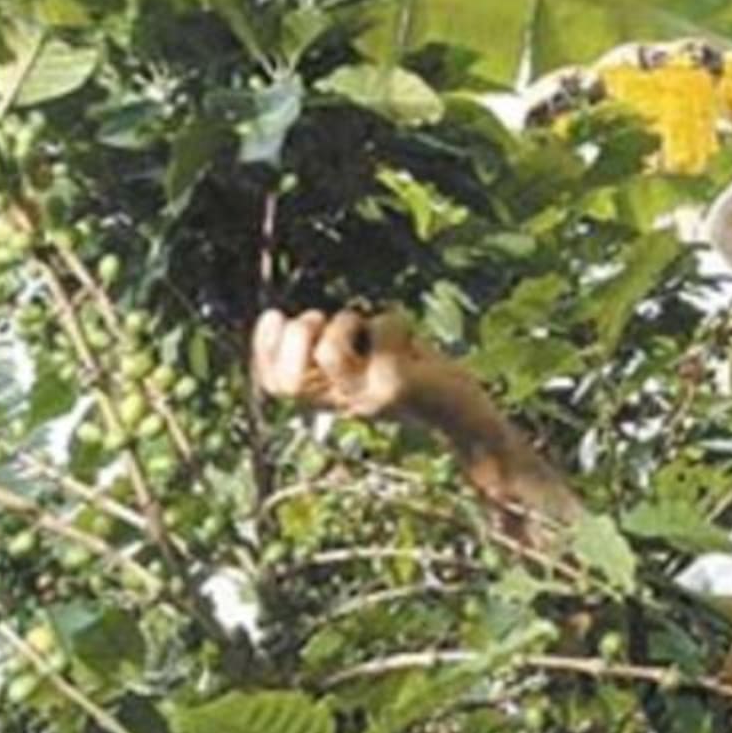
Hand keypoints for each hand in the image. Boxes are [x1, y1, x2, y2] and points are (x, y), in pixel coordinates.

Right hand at [251, 308, 422, 416]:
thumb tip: (306, 319)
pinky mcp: (398, 384)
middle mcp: (346, 402)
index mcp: (334, 397)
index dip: (263, 349)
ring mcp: (370, 395)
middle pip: (290, 378)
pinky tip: (411, 336)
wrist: (467, 417)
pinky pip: (382, 331)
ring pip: (329, 352)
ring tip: (369, 325)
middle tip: (323, 319)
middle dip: (296, 335)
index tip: (274, 315)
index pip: (276, 385)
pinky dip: (395, 319)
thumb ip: (343, 352)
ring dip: (345, 321)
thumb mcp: (373, 366)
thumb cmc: (420, 379)